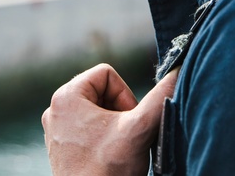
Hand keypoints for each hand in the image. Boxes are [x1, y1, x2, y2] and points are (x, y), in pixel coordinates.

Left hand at [42, 63, 177, 175]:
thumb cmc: (107, 172)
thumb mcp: (140, 129)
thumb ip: (161, 96)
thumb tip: (179, 70)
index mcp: (65, 97)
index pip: (107, 74)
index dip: (125, 95)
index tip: (128, 122)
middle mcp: (55, 110)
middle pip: (102, 92)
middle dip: (120, 112)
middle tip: (124, 137)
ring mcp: (57, 130)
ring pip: (98, 112)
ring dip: (114, 127)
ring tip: (116, 149)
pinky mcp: (61, 148)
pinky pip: (89, 129)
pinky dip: (104, 140)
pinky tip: (108, 158)